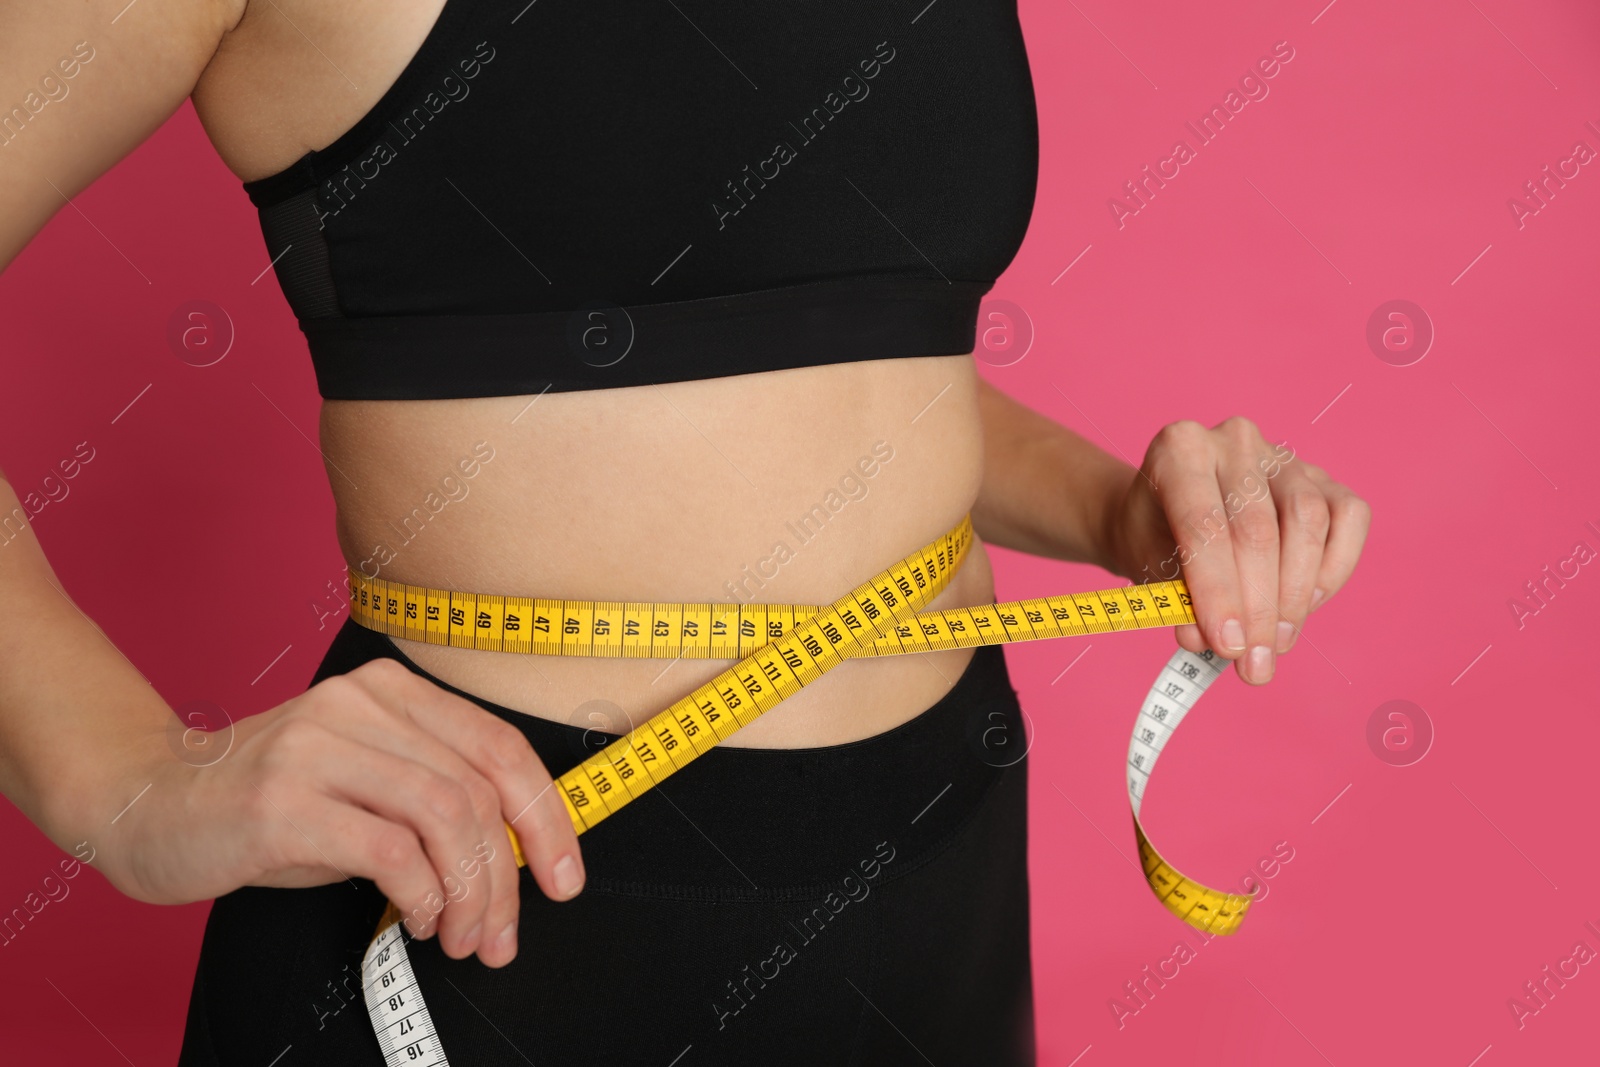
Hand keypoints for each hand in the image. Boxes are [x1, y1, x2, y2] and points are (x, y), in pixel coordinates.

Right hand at [116, 658, 583, 967]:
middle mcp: (360, 704)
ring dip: (469, 892)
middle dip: (508, 874)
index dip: (547, 817)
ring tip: (462, 936)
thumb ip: (436, 797)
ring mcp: (320, 746)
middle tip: (503, 934)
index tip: (566, 878)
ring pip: (445, 817)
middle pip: (478, 789)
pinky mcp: (284, 802)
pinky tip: (420, 919)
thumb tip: (517, 858)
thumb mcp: (365, 782)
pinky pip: (390, 851)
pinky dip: (422, 895)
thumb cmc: (272, 803)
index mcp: (392, 691)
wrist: (151, 804)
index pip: (500, 747)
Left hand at [1100, 417, 1370, 683]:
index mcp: (1179, 449)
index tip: (1227, 646)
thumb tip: (1203, 641)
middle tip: (1253, 662)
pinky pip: (1348, 518)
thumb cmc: (1155, 539)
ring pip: (1308, 522)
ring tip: (1274, 642)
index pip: (1204, 526)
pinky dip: (1333, 570)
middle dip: (1259, 608)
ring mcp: (1283, 454)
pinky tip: (1305, 606)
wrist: (1166, 512)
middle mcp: (1233, 439)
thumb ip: (1175, 599)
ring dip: (1296, 596)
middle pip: (1258, 530)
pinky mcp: (1323, 476)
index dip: (1217, 591)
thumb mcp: (1147, 567)